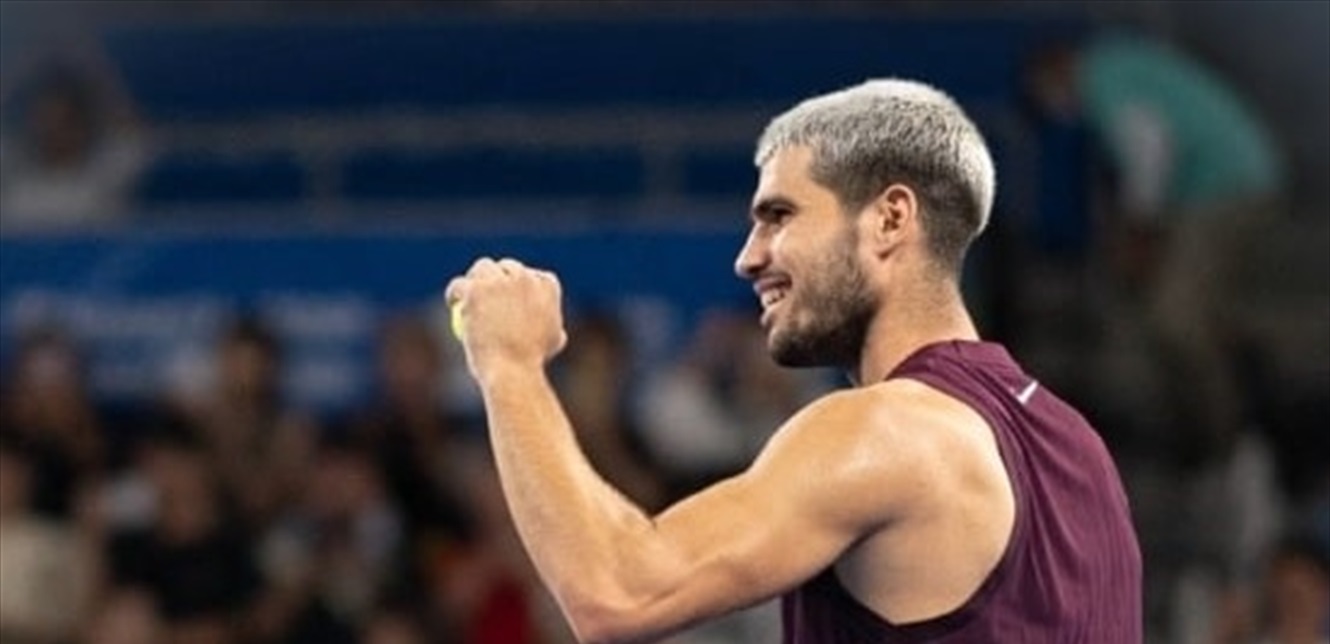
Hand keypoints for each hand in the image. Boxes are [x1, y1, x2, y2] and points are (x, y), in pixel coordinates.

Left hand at [445, 257, 567, 378]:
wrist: (513, 370)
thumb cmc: (531, 362)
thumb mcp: (551, 344)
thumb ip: (553, 328)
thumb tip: (554, 327)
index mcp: (547, 285)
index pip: (534, 275)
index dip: (521, 283)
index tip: (511, 294)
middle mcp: (525, 278)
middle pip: (508, 267)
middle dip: (498, 275)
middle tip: (487, 291)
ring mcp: (500, 282)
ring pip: (483, 268)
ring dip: (477, 277)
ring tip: (469, 291)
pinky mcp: (476, 290)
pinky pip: (461, 285)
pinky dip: (455, 293)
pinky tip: (453, 302)